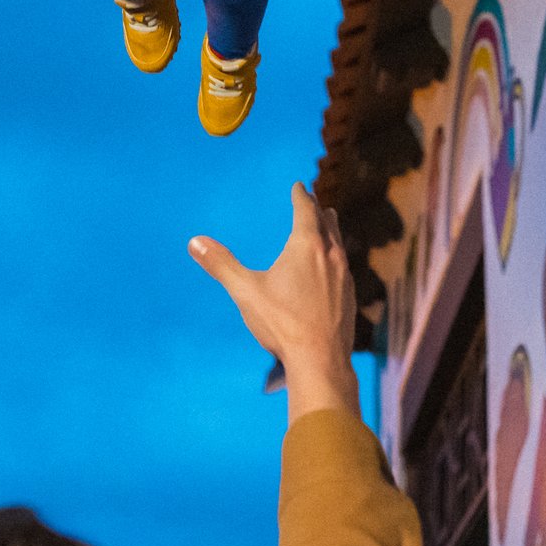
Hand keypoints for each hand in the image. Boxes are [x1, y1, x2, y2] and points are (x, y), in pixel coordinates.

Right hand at [190, 183, 358, 424]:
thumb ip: (221, 265)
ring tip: (327, 228)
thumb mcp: (246, 291)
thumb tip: (195, 242)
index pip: (306, 210)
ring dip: (331, 232)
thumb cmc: (282, 322)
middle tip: (314, 202)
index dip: (301, 196)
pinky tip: (331, 269)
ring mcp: (344, 276)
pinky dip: (335, 257)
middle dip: (319, 211)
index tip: (299, 186)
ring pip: (339, 244)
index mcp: (306, 246)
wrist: (320, 359)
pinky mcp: (350, 296)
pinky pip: (343, 266)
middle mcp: (330, 255)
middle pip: (328, 223)